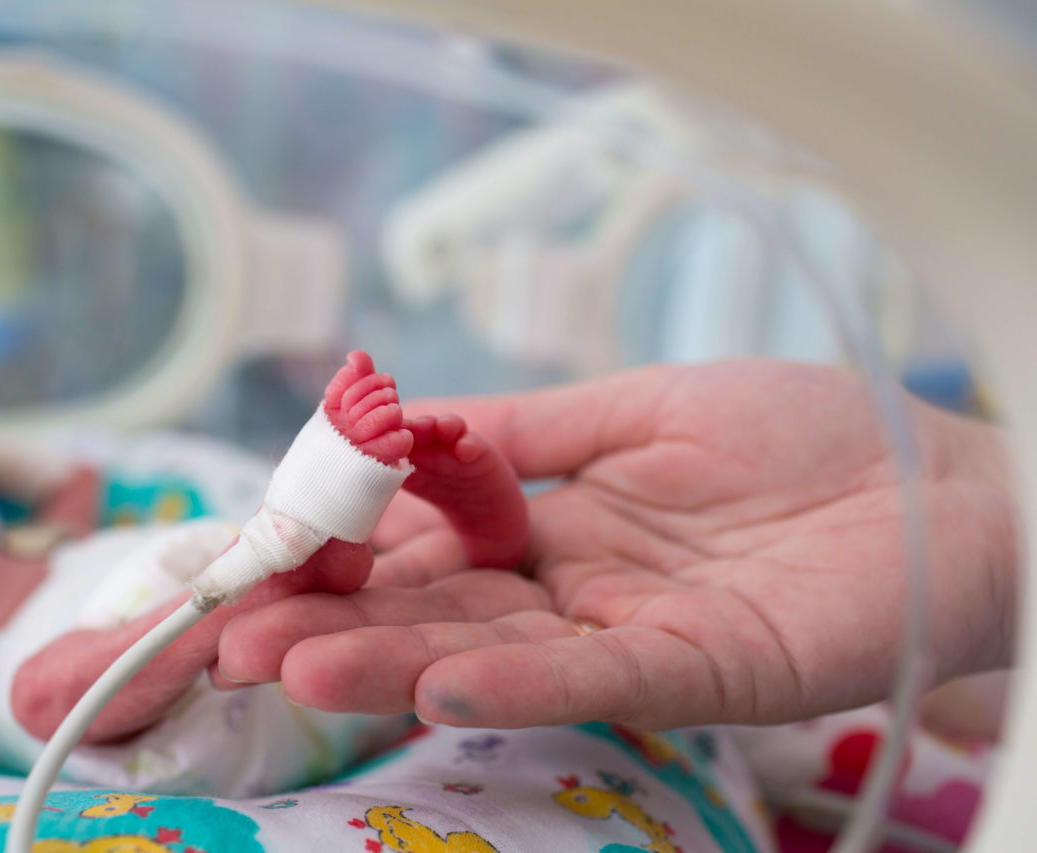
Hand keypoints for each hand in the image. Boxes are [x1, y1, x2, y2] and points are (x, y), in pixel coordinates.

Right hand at [216, 360, 1016, 729]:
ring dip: (386, 659)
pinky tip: (433, 681)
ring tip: (288, 659)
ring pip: (485, 654)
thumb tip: (401, 424)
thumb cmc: (797, 433)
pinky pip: (587, 680)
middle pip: (431, 611)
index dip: (336, 551)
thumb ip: (519, 430)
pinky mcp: (693, 673)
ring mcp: (623, 638)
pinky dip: (509, 683)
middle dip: (328, 620)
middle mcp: (568, 592)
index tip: (255, 553)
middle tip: (228, 631)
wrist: (933, 478)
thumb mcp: (635, 405)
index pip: (418, 546)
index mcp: (549, 526)